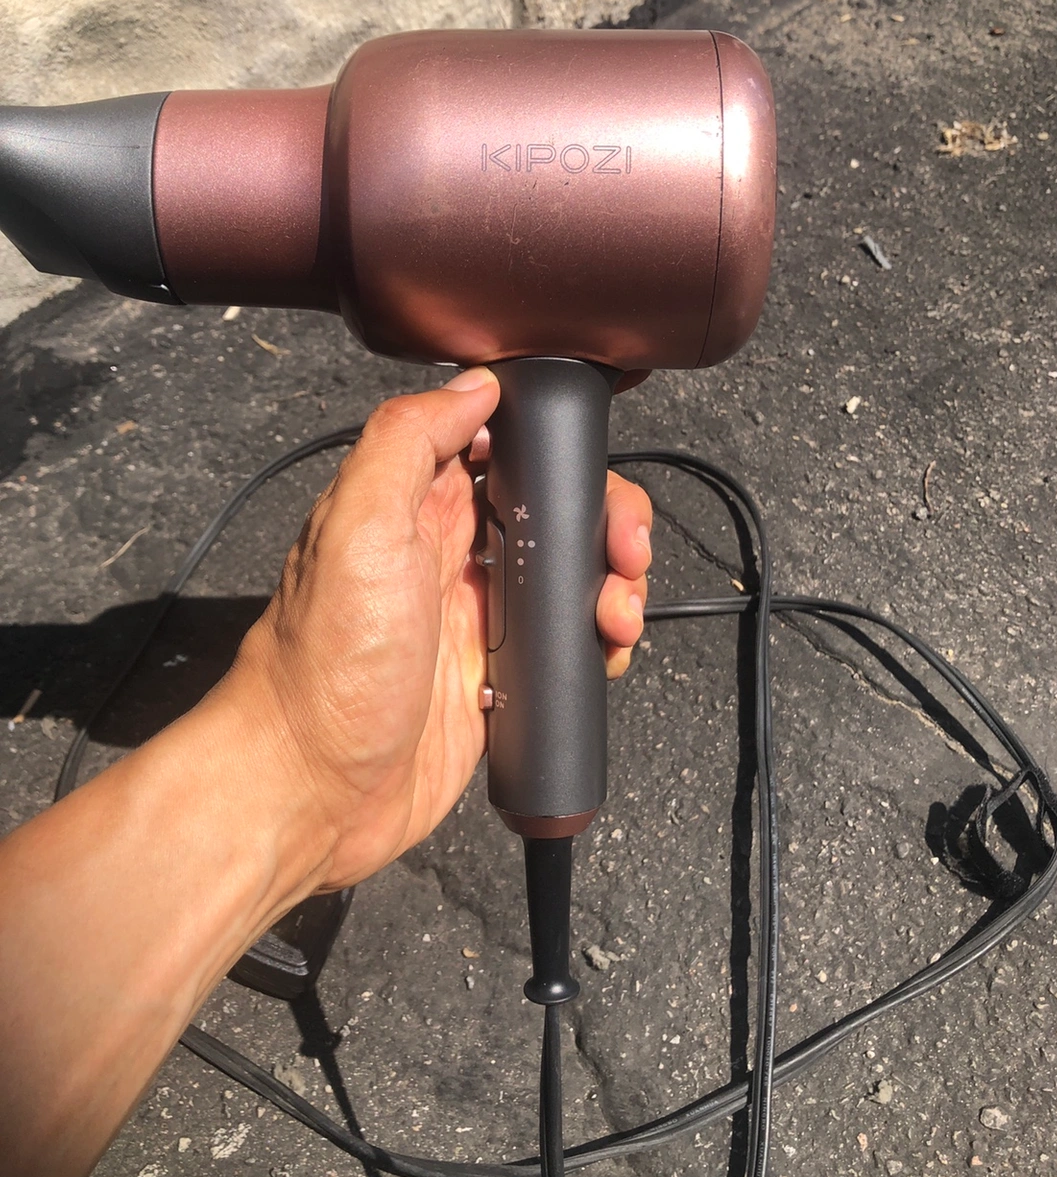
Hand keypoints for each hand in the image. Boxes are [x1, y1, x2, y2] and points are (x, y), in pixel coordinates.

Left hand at [222, 368, 651, 891]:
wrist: (312, 792)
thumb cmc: (321, 669)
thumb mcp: (356, 530)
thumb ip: (407, 442)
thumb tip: (473, 383)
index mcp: (411, 507)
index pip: (498, 445)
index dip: (554, 448)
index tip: (591, 469)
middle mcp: (445, 556)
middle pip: (550, 509)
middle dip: (604, 522)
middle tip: (625, 554)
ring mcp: (473, 619)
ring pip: (568, 577)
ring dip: (612, 585)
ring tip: (616, 619)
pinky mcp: (494, 680)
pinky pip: (563, 645)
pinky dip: (597, 644)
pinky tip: (601, 657)